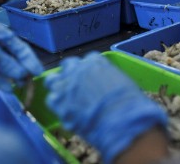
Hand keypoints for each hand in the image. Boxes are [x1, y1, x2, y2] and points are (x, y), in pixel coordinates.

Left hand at [0, 22, 43, 91]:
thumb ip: (4, 62)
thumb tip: (22, 75)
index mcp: (1, 34)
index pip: (20, 48)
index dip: (30, 59)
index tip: (38, 72)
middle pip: (16, 59)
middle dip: (23, 70)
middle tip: (30, 83)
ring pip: (8, 69)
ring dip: (14, 78)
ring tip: (20, 88)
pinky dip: (3, 82)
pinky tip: (9, 90)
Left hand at [45, 52, 166, 162]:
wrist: (119, 120)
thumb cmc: (128, 102)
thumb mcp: (121, 82)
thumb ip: (107, 78)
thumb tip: (104, 84)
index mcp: (94, 61)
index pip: (87, 59)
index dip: (88, 70)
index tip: (91, 78)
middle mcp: (76, 69)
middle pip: (67, 65)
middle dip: (70, 73)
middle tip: (75, 86)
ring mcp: (65, 84)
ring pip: (52, 80)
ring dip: (58, 86)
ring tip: (65, 98)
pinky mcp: (58, 102)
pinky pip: (51, 100)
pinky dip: (57, 105)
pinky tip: (65, 112)